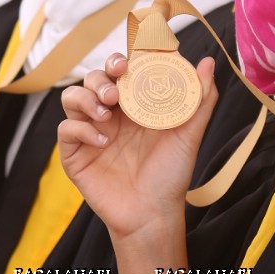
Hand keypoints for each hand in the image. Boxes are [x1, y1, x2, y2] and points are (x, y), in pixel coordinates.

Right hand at [58, 53, 217, 240]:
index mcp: (133, 104)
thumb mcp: (189, 134)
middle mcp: (110, 114)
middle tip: (115, 93)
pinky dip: (82, 129)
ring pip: (72, 97)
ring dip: (86, 98)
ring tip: (106, 114)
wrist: (152, 214)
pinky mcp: (74, 153)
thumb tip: (208, 62)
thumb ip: (200, 99)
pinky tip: (103, 143)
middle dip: (101, 78)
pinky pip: (66, 129)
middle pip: (92, 78)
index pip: (119, 71)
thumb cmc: (170, 174)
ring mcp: (90, 131)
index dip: (119, 60)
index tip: (128, 62)